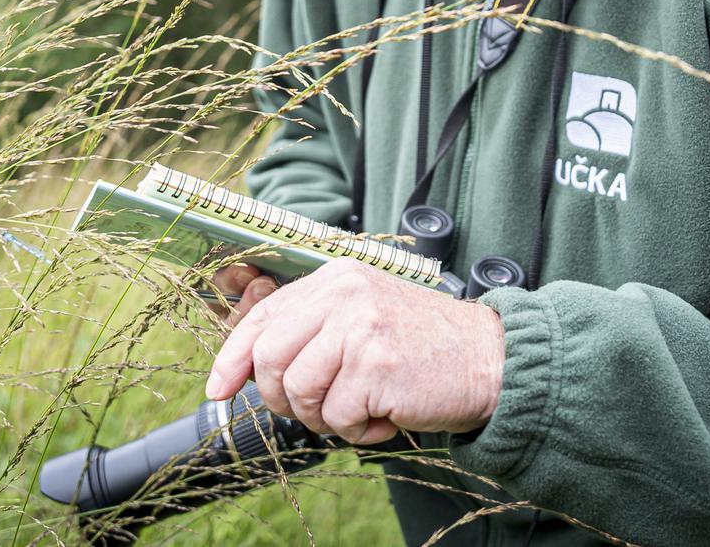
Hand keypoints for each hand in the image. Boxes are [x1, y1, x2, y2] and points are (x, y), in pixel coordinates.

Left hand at [204, 258, 504, 444]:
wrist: (490, 359)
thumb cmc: (424, 347)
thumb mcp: (364, 317)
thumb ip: (314, 330)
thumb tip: (247, 367)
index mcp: (336, 278)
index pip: (262, 317)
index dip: (232, 357)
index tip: (218, 387)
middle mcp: (344, 294)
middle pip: (269, 358)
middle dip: (282, 398)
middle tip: (318, 410)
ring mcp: (359, 328)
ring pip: (298, 391)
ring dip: (324, 418)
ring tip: (360, 410)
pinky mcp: (376, 365)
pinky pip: (337, 417)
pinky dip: (357, 431)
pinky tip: (385, 416)